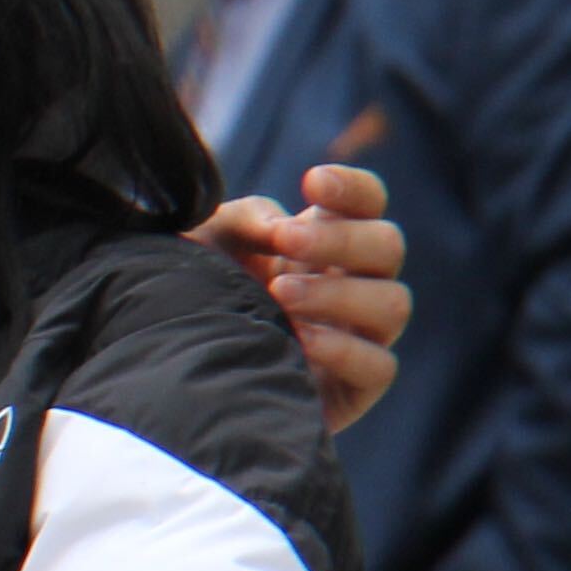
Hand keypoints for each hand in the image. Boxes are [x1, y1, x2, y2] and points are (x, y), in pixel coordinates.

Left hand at [193, 162, 409, 433]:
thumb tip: (281, 225)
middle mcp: (354, 284)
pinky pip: (379, 366)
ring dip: (338, 293)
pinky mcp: (355, 389)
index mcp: (325, 242)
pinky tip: (299, 337)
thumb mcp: (208, 245)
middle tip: (286, 241)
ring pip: (392, 304)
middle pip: (388, 247)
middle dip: (341, 239)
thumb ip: (245, 222)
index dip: (354, 188)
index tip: (312, 181)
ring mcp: (360, 336)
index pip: (368, 203)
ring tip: (279, 293)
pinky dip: (343, 348)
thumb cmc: (196, 298)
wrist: (177, 375)